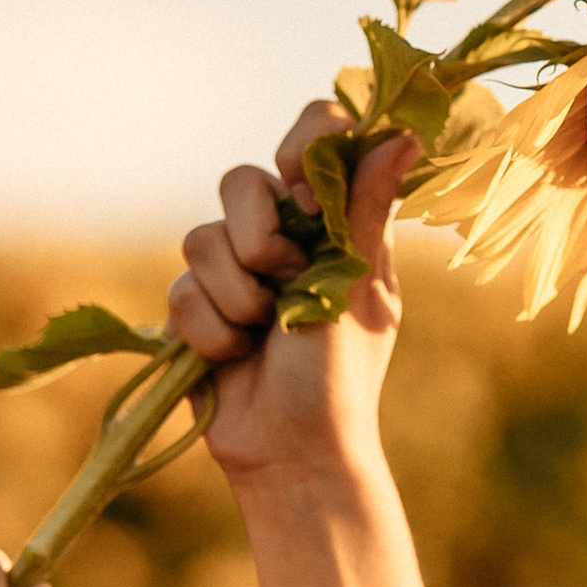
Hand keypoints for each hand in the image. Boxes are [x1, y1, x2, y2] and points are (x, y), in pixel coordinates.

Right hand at [166, 107, 416, 492]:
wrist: (292, 452)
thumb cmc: (341, 377)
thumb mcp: (359, 288)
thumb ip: (366, 209)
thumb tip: (405, 134)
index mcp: (337, 224)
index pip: (317, 136)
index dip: (304, 147)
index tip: (306, 190)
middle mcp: (284, 237)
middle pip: (241, 180)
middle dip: (259, 237)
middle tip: (286, 278)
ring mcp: (236, 271)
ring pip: (202, 235)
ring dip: (236, 294)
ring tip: (263, 332)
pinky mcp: (197, 306)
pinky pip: (181, 288)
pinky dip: (210, 330)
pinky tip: (234, 357)